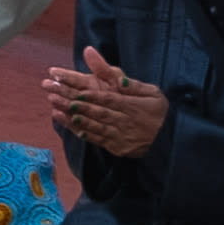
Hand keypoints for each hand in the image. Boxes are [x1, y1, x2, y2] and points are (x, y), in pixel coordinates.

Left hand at [46, 45, 169, 156]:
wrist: (167, 141)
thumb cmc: (159, 112)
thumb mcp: (152, 93)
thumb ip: (133, 86)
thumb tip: (119, 78)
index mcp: (132, 106)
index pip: (109, 99)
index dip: (92, 96)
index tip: (76, 91)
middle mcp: (123, 121)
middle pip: (97, 112)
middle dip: (75, 104)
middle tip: (56, 95)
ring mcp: (117, 135)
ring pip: (93, 126)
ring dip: (73, 118)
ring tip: (56, 108)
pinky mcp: (114, 146)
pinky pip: (96, 139)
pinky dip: (81, 132)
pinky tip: (69, 125)